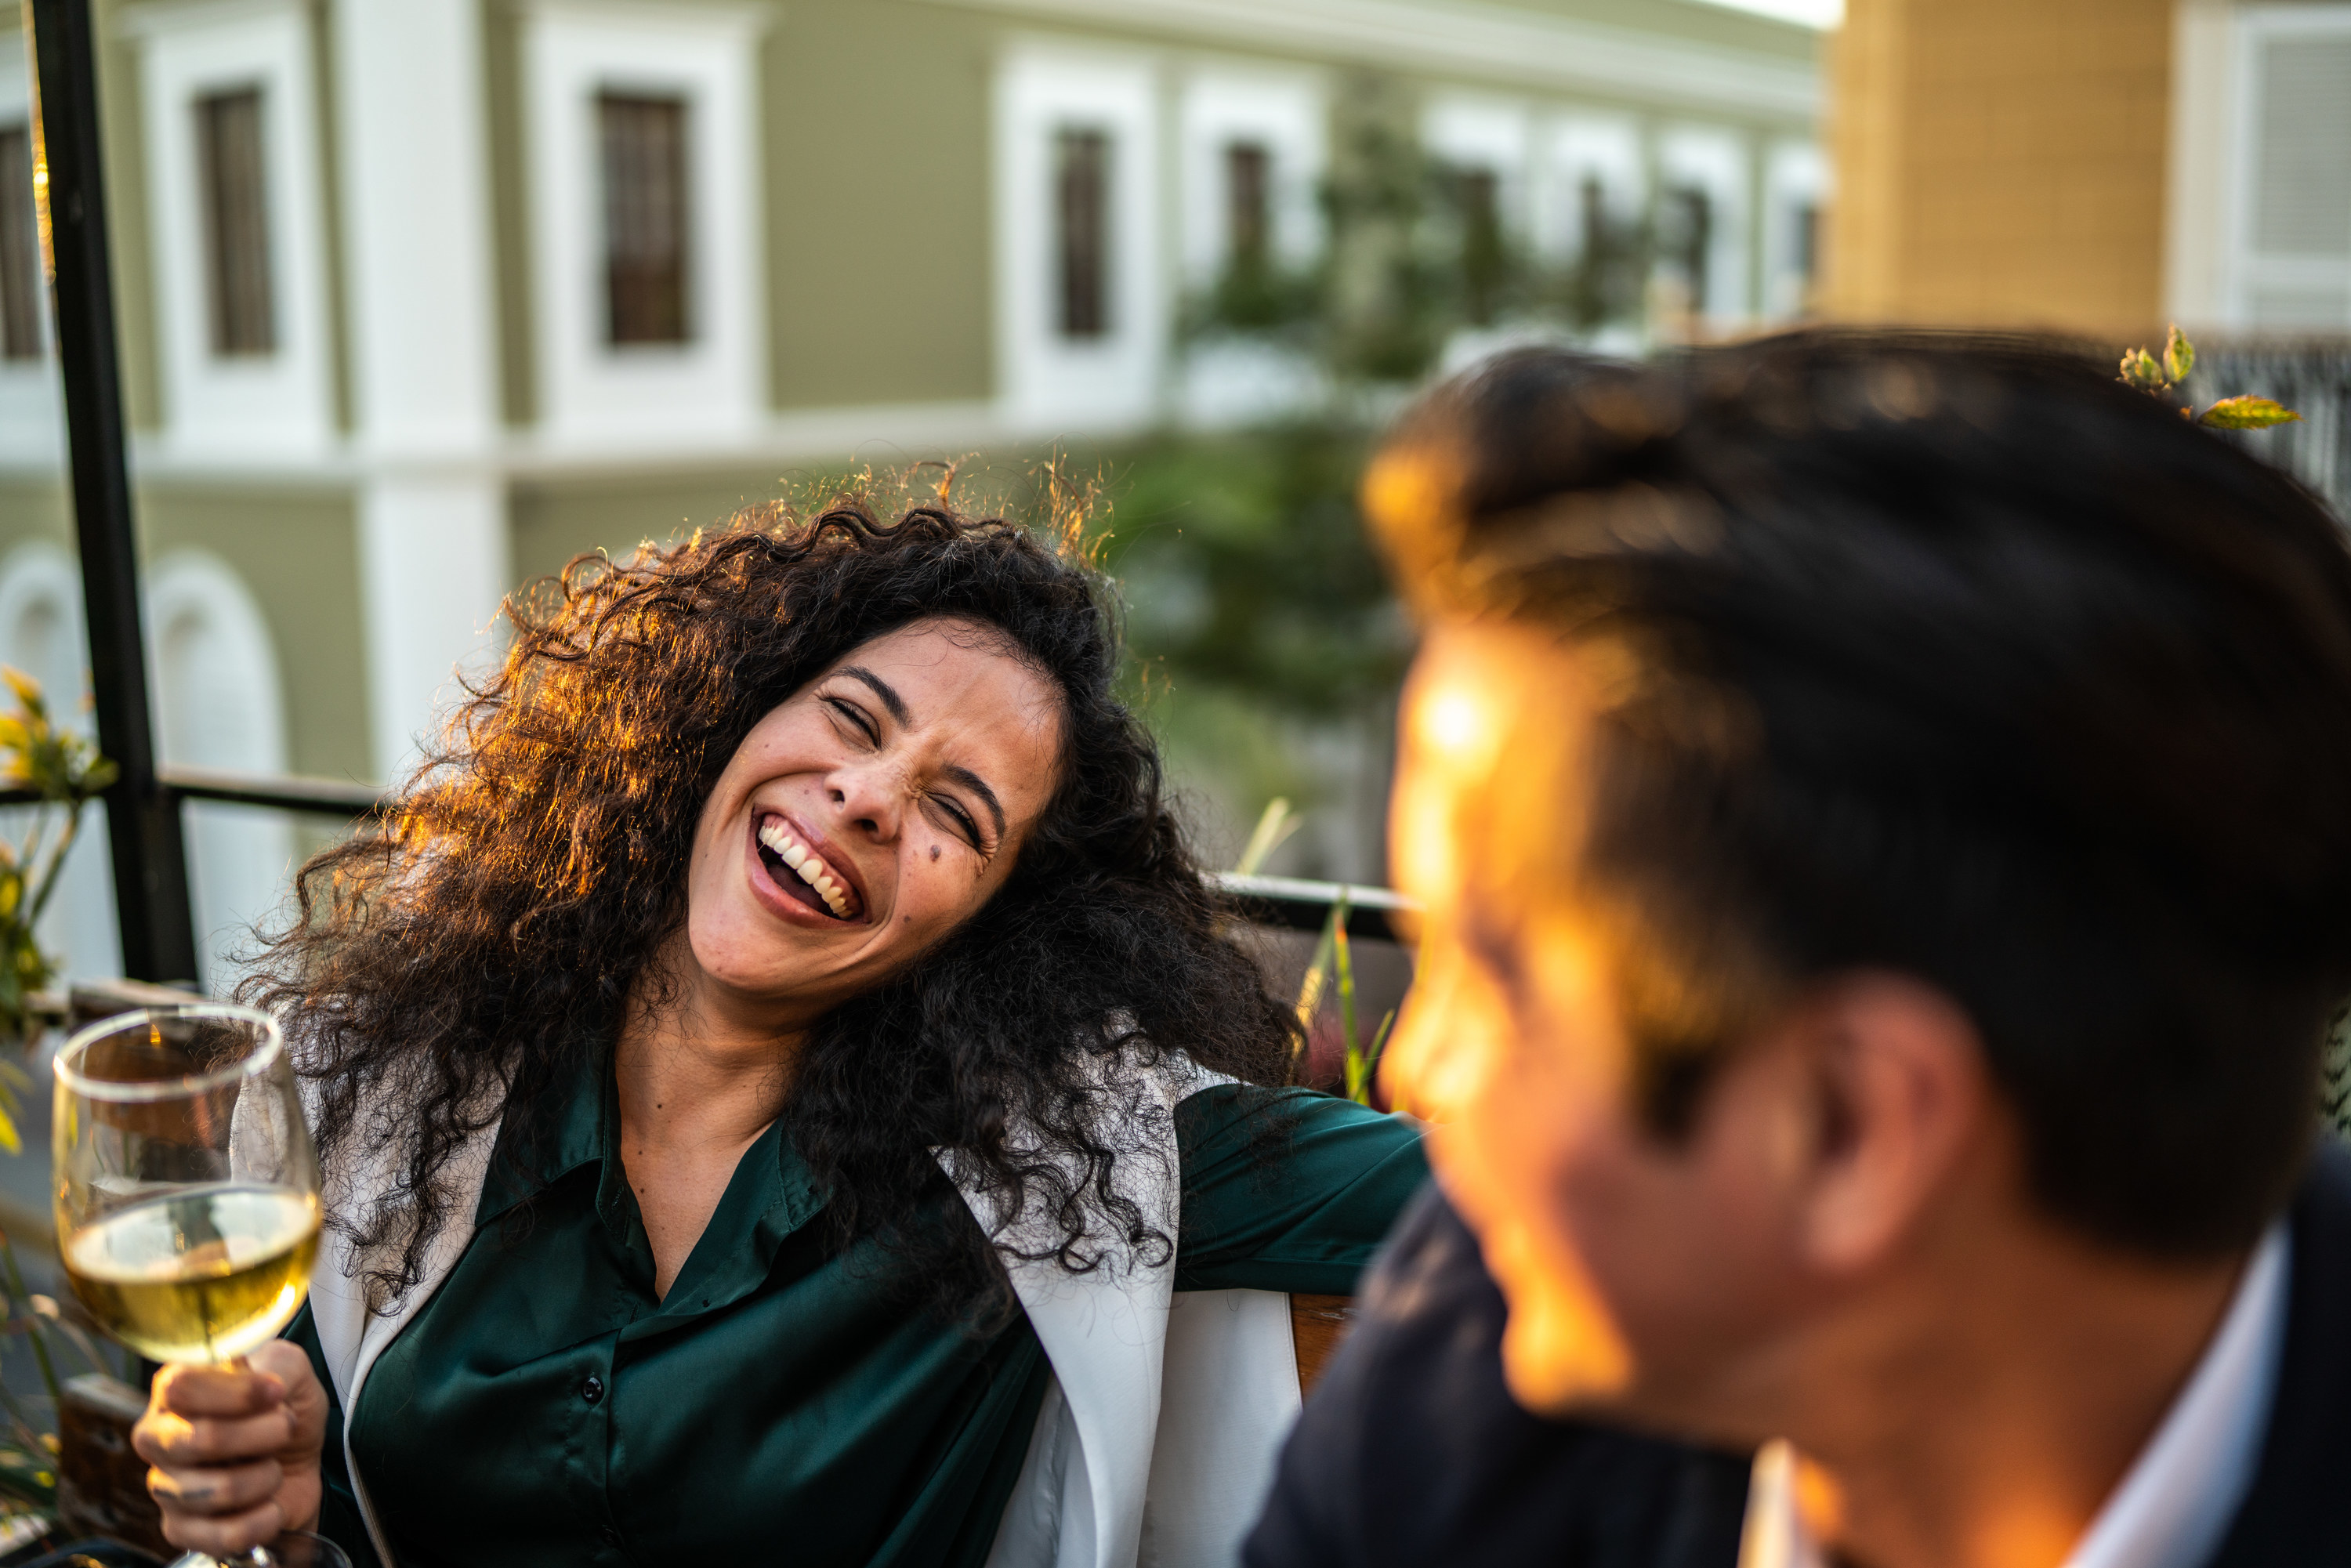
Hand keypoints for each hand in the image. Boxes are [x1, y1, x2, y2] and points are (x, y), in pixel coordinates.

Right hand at [132, 1341, 327, 1555]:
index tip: (276, 1392)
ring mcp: (164, 1486)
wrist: (297, 1461)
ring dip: (266, 1477)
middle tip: (284, 1428)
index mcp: (173, 1391)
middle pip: (200, 1439)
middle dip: (263, 1434)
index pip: (180, 1386)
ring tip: (273, 1467)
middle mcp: (157, 1437)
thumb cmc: (283, 1409)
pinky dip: (263, 1519)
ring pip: (218, 1490)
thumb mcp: (290, 1370)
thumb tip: (265, 1385)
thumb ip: (277, 1365)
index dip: (236, 1391)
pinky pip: (223, 1534)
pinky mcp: (180, 1529)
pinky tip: (271, 1505)